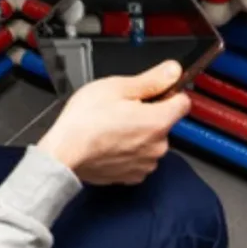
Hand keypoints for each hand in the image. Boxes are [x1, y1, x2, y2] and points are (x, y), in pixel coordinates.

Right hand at [37, 62, 191, 184]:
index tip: (155, 90)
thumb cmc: (84, 122)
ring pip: (150, 140)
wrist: (63, 154)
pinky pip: (139, 158)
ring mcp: (146, 164)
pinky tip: (110, 142)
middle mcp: (158, 146)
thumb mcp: (116, 87)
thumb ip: (150, 79)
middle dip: (147, 113)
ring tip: (111, 126)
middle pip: (164, 122)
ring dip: (137, 133)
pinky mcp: (133, 176)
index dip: (168, 92)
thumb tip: (173, 70)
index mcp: (158, 121)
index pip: (182, 102)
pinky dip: (128, 151)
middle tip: (121, 108)